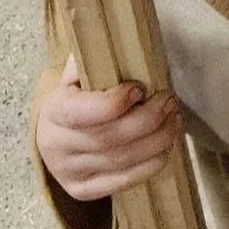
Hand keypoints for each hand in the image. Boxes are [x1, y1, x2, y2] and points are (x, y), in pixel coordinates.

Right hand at [34, 55, 182, 200]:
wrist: (53, 140)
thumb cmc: (73, 102)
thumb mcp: (74, 78)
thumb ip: (89, 62)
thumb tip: (109, 38)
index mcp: (53, 114)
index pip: (85, 113)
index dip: (116, 102)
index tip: (140, 88)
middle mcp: (58, 147)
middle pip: (110, 138)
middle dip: (148, 119)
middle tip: (169, 101)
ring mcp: (71, 173)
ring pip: (122, 161)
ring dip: (158, 139)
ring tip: (174, 119)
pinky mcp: (85, 191)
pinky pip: (126, 180)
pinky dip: (153, 162)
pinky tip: (167, 144)